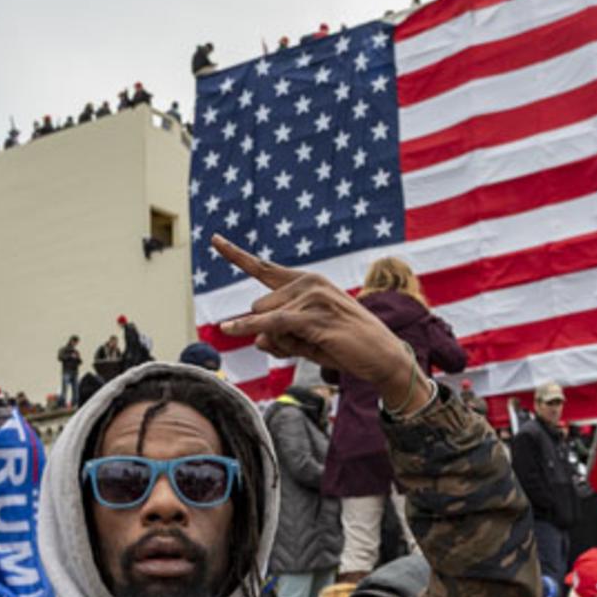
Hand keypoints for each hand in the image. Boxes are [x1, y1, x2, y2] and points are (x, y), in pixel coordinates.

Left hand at [212, 236, 422, 410]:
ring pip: (265, 318)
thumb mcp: (306, 342)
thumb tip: (255, 339)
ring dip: (279, 341)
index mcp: (307, 281)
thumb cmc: (345, 347)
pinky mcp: (314, 318)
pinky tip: (229, 328)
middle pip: (260, 306)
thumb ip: (279, 338)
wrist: (382, 356)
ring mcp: (313, 298)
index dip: (237, 254)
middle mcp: (309, 283)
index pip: (265, 268)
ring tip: (312, 346)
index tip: (214, 239)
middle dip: (270, 330)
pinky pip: (272, 324)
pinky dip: (249, 328)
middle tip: (303, 343)